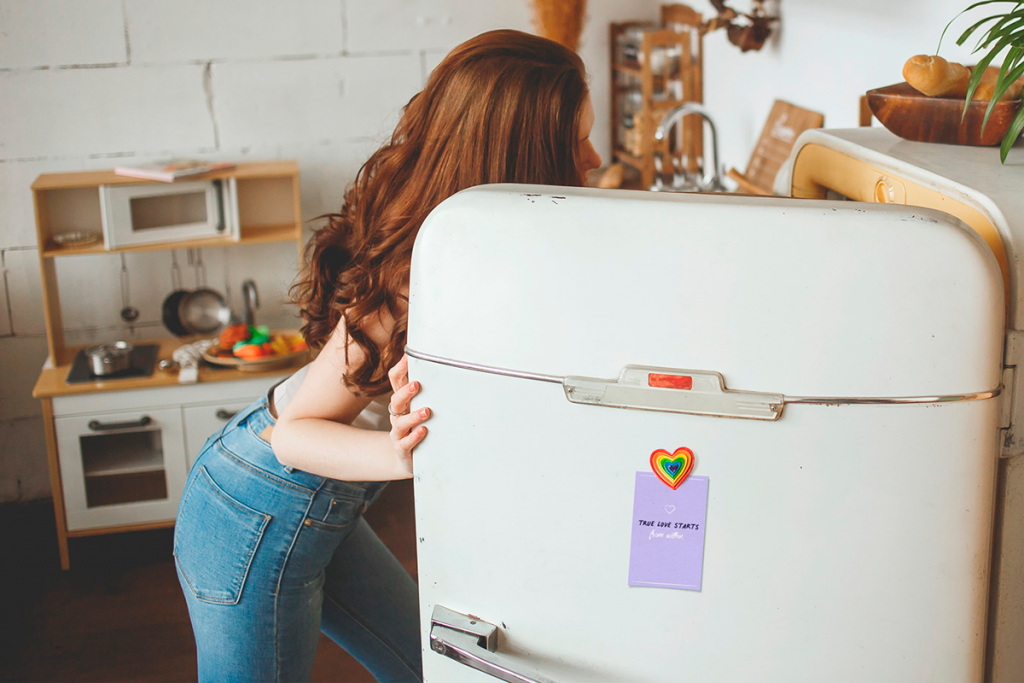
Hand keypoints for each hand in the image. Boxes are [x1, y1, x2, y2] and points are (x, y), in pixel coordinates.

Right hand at [387, 354, 429, 473]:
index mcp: (403, 403)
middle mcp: (398, 416)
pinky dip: (414, 437)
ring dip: (413, 416)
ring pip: (400, 423)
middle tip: (417, 385)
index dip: (400, 369)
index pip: (396, 381)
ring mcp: (398, 433)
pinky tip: (424, 431)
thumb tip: (449, 370)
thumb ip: (432, 393)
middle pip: (396, 400)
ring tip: (427, 412)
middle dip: (405, 392)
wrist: (413, 459)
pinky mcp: (402, 449)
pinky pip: (405, 443)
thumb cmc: (422, 428)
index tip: (408, 357)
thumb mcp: (423, 409)